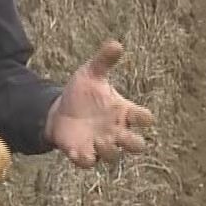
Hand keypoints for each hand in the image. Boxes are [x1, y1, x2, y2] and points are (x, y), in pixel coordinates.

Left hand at [45, 40, 154, 167]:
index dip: (145, 118)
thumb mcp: (91, 74)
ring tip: (98, 139)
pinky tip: (76, 150)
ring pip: (114, 156)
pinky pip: (89, 162)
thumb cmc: (82, 93)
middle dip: (133, 143)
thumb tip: (116, 43)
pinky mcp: (83, 152)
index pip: (143, 118)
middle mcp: (116, 131)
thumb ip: (104, 61)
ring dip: (109, 149)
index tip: (140, 116)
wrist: (60, 111)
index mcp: (123, 111)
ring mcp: (101, 144)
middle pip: (136, 145)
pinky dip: (85, 158)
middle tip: (121, 134)